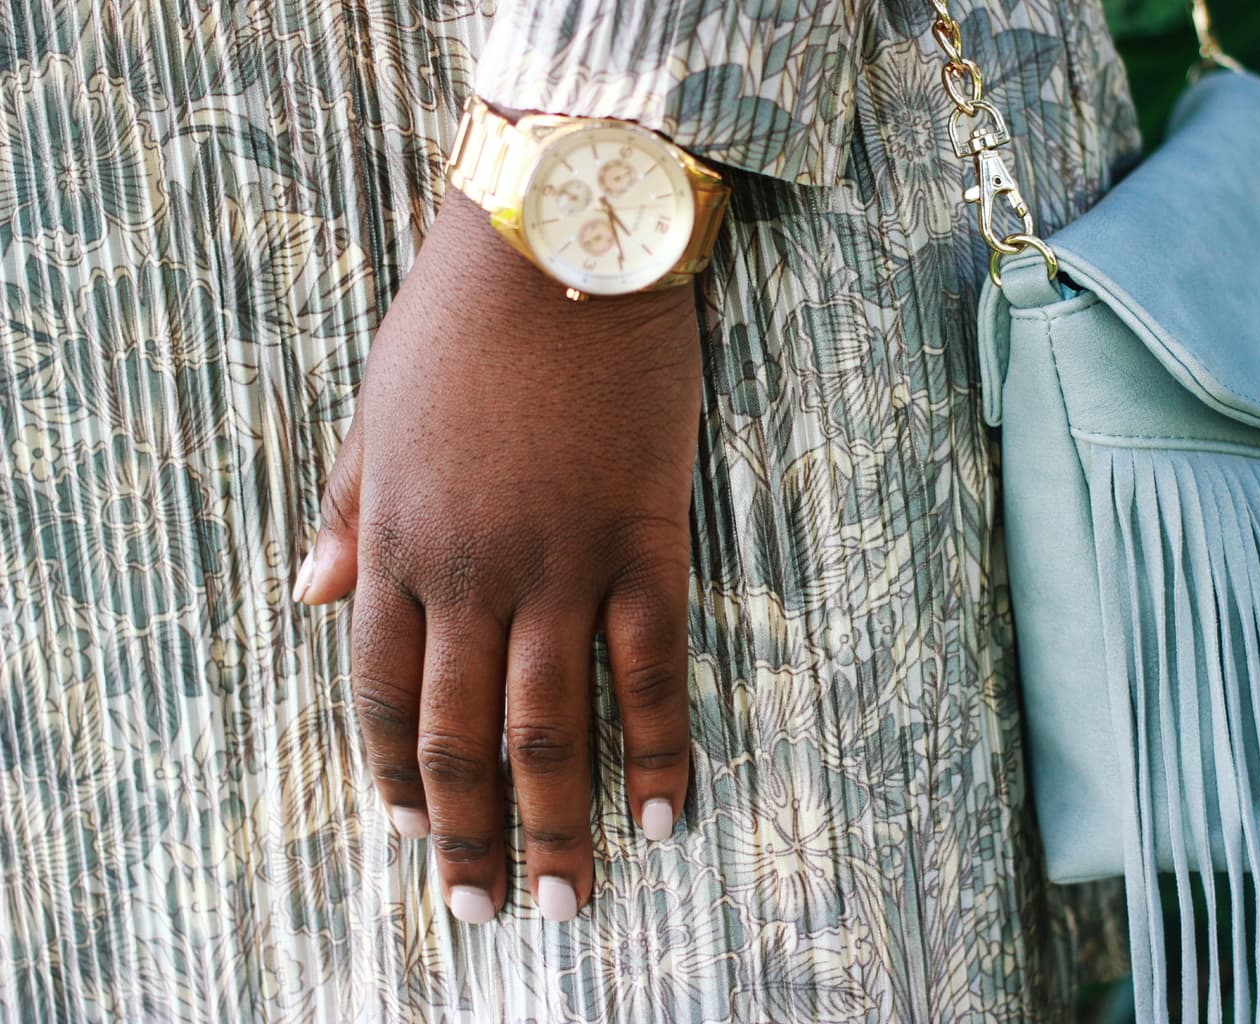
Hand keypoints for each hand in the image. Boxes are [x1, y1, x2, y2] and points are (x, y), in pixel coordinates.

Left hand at [292, 188, 700, 922]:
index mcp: (399, 542)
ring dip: (556, 827)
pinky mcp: (644, 542)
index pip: (386, 694)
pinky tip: (664, 816)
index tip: (411, 833)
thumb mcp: (376, 416)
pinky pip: (652, 671)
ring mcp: (560, 564)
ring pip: (550, 726)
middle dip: (469, 838)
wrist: (557, 243)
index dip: (396, 776)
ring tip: (572, 903)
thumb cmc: (459, 322)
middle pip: (461, 737)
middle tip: (487, 914)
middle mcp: (470, 573)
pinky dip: (657, 752)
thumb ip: (347, 514)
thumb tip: (305, 600)